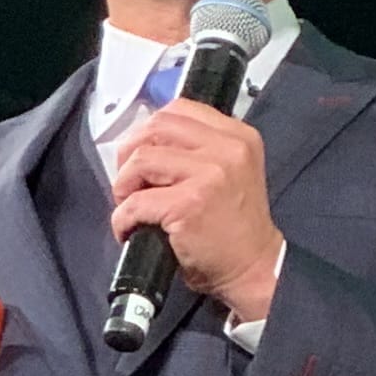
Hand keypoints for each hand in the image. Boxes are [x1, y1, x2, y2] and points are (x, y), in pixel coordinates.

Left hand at [109, 99, 287, 323]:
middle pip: (157, 126)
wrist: (253, 266)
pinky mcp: (189, 203)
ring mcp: (210, 174)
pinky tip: (130, 230)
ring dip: (124, 186)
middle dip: (131, 154)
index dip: (152, 131)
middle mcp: (228, 148)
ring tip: (132, 207)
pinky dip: (122, 219)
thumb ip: (201, 151)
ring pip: (141, 159)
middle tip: (131, 183)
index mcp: (239, 136)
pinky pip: (136, 201)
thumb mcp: (231, 172)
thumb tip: (146, 143)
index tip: (144, 156)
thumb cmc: (235, 226)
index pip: (180, 108)